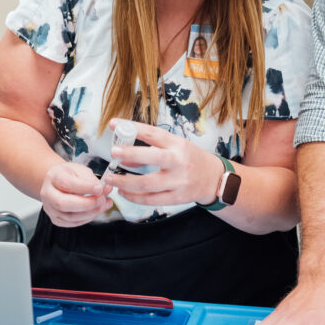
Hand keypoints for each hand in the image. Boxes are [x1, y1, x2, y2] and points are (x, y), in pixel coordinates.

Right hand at [40, 161, 112, 226]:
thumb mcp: (79, 170)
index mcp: (53, 177)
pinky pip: (72, 223)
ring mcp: (50, 208)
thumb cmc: (69, 175)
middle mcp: (48, 194)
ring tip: (104, 205)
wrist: (58, 182)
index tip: (99, 188)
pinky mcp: (55, 219)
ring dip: (90, 213)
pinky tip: (96, 211)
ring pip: (69, 217)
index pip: (67, 184)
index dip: (84, 187)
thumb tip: (103, 190)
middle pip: (63, 204)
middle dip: (86, 204)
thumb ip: (91, 179)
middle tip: (102, 200)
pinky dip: (87, 218)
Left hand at [108, 121, 222, 206]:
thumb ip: (152, 149)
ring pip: (147, 183)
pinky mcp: (177, 198)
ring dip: (125, 182)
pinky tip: (123, 193)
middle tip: (113, 152)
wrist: (214, 179)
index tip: (114, 124)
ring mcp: (178, 181)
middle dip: (130, 154)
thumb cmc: (190, 159)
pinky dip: (134, 197)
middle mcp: (178, 161)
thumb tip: (124, 157)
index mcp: (177, 144)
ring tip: (110, 178)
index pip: (153, 133)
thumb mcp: (176, 147)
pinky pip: (151, 199)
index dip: (132, 128)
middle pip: (152, 157)